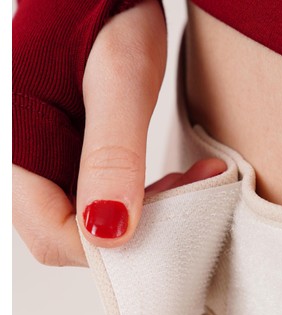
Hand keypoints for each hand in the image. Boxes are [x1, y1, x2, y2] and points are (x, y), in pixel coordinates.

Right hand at [13, 0, 225, 266]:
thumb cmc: (102, 9)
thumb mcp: (119, 77)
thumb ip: (113, 153)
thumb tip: (110, 230)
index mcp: (14, 145)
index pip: (53, 234)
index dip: (109, 247)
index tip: (167, 227)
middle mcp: (20, 163)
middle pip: (69, 236)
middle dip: (133, 234)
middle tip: (187, 199)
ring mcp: (40, 162)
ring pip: (86, 223)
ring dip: (141, 219)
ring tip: (187, 186)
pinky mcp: (63, 159)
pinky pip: (95, 201)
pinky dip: (136, 202)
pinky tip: (168, 184)